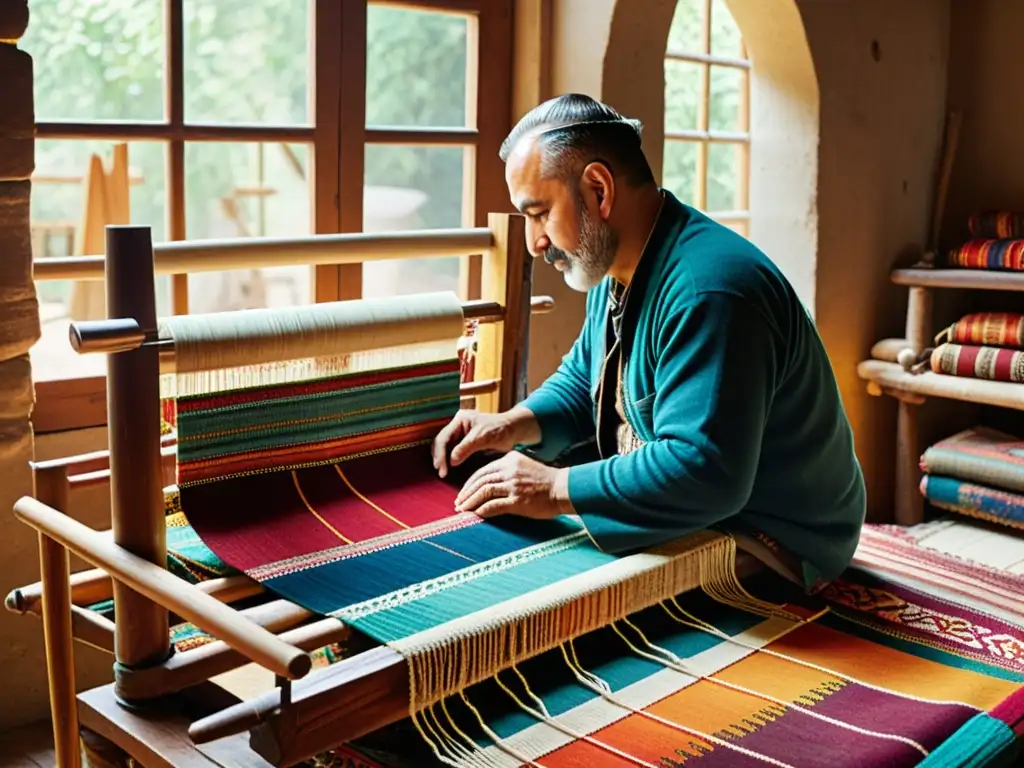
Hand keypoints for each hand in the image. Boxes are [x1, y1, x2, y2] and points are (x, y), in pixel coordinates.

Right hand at [431, 407, 539, 477]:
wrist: (514, 430)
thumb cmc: (501, 429)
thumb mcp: (483, 437)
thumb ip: (466, 448)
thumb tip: (451, 461)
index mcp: (460, 419)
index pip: (443, 437)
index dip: (440, 453)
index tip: (441, 467)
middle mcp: (457, 425)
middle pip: (441, 442)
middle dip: (439, 457)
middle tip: (441, 472)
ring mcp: (460, 433)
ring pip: (445, 447)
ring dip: (442, 459)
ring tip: (443, 472)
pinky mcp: (465, 442)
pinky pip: (452, 450)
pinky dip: (449, 459)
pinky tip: (448, 468)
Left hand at [454, 451, 572, 519]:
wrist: (564, 489)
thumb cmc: (546, 481)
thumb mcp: (525, 467)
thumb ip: (508, 471)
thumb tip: (489, 484)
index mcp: (510, 460)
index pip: (483, 471)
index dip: (470, 483)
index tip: (463, 493)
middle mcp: (509, 470)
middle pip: (480, 481)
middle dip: (466, 493)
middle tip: (458, 503)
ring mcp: (513, 486)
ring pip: (483, 492)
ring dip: (470, 502)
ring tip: (462, 511)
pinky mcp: (517, 501)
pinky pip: (493, 505)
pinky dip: (481, 511)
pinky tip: (475, 516)